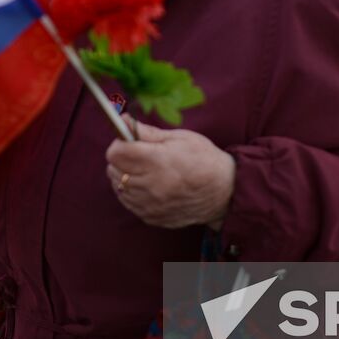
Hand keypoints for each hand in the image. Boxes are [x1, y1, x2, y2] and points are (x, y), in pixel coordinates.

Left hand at [105, 117, 235, 229]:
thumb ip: (148, 132)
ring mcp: (150, 204)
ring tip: (143, 170)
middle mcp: (151, 185)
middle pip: (113, 170)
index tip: (129, 140)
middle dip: (120, 159)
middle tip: (137, 154)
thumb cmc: (204, 158)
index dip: (119, 143)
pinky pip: (128, 203)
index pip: (116, 153)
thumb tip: (123, 121)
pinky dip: (131, 193)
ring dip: (124, 176)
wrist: (224, 192)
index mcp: (158, 161)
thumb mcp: (180, 138)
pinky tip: (146, 185)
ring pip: (118, 187)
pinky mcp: (151, 217)